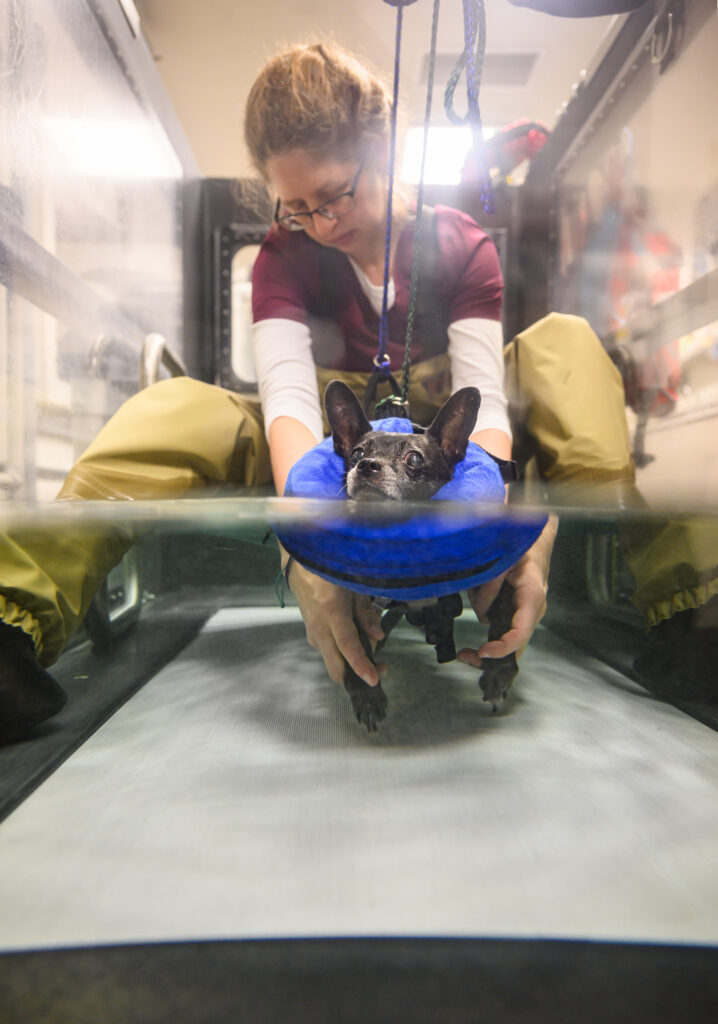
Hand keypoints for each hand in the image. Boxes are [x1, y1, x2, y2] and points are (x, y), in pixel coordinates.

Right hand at [286, 558, 385, 686]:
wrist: (301, 565)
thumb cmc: (331, 572)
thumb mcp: (355, 587)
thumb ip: (366, 613)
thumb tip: (378, 637)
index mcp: (332, 611)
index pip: (347, 645)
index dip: (360, 665)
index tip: (373, 679)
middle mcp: (319, 628)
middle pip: (335, 667)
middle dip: (358, 675)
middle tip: (380, 665)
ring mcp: (312, 634)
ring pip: (334, 662)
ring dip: (353, 661)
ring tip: (368, 639)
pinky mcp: (312, 636)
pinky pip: (331, 652)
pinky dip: (346, 652)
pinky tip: (355, 634)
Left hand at [457, 514, 557, 667]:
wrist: (533, 542)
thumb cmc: (520, 548)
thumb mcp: (503, 560)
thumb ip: (491, 585)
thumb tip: (483, 613)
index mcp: (532, 597)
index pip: (520, 633)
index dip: (502, 648)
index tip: (482, 652)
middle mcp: (532, 612)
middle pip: (515, 648)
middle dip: (489, 656)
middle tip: (464, 656)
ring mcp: (524, 615)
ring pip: (505, 640)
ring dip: (483, 625)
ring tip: (475, 590)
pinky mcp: (515, 614)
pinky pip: (500, 629)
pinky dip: (486, 623)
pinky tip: (477, 597)